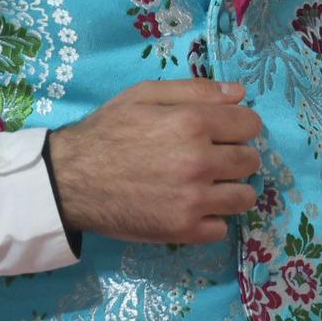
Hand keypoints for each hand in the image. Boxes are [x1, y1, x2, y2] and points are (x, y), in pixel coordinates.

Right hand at [45, 79, 260, 244]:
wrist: (71, 179)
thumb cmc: (107, 131)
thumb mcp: (144, 94)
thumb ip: (194, 90)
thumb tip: (239, 92)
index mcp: (192, 123)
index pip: (250, 124)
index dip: (239, 125)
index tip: (224, 131)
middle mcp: (200, 161)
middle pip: (250, 161)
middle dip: (237, 156)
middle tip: (212, 158)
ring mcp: (194, 200)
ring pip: (244, 197)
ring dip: (231, 190)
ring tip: (207, 185)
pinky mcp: (184, 230)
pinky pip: (222, 228)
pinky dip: (211, 219)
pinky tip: (191, 207)